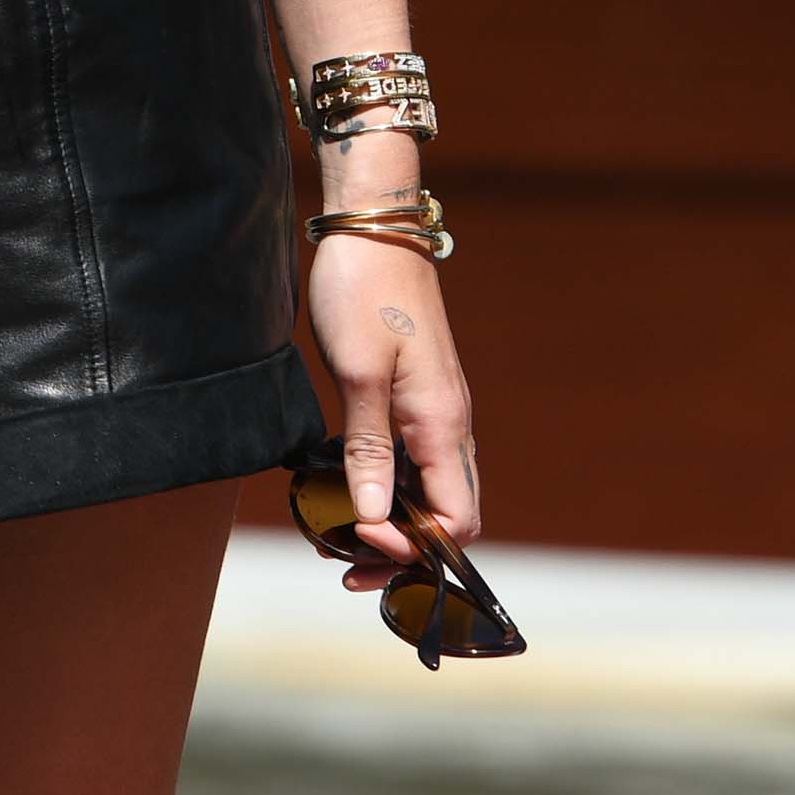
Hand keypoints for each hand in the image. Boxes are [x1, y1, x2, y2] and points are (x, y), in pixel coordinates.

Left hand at [306, 237, 477, 587]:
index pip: (456, 523)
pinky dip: (385, 486)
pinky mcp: (414, 395)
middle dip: (404, 552)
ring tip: (338, 536)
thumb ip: (368, 450)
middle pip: (447, 517)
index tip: (360, 537)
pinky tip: (344, 489)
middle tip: (347, 566)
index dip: (413, 547)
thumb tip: (377, 522)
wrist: (374, 228)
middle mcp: (449, 425)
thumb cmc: (364, 292)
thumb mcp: (358, 373)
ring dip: (392, 523)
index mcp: (443, 425)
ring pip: (428, 491)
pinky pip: (411, 460)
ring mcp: (434, 410)